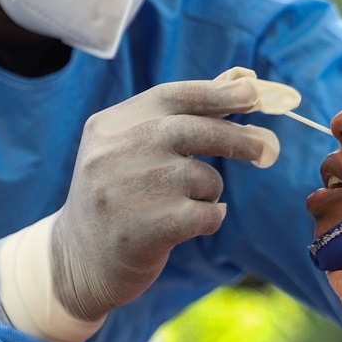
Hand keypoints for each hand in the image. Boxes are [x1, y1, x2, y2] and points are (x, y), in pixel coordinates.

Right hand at [50, 73, 279, 321]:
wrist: (78, 262)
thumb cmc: (121, 198)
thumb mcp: (134, 151)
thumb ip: (182, 116)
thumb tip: (242, 79)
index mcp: (108, 127)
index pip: (170, 97)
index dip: (216, 93)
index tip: (253, 93)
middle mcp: (111, 154)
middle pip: (190, 131)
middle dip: (235, 137)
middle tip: (263, 148)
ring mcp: (124, 192)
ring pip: (199, 176)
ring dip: (210, 189)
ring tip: (193, 202)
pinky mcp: (141, 231)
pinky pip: (203, 213)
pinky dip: (211, 217)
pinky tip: (195, 224)